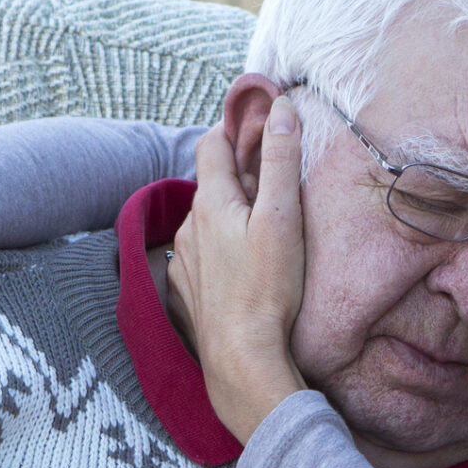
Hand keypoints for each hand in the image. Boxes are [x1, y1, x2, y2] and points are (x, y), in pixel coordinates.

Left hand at [170, 105, 309, 446]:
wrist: (242, 357)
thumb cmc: (267, 288)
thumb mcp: (282, 217)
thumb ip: (281, 161)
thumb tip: (280, 110)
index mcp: (212, 202)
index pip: (212, 144)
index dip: (234, 129)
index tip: (257, 126)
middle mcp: (189, 227)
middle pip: (211, 185)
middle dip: (238, 179)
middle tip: (272, 186)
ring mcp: (184, 261)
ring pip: (206, 224)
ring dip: (228, 219)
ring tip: (262, 233)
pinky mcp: (187, 292)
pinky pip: (201, 258)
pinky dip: (220, 252)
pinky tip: (243, 270)